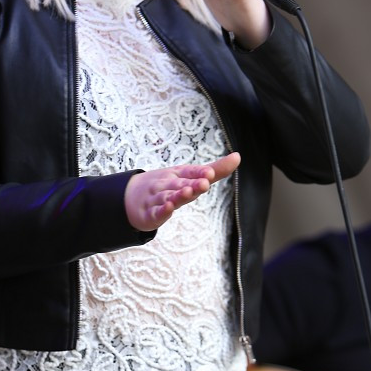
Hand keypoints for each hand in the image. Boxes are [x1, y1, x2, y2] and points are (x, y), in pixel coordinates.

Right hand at [124, 152, 240, 231]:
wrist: (132, 197)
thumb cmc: (169, 185)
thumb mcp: (191, 176)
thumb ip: (216, 169)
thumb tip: (238, 156)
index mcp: (180, 175)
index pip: (191, 172)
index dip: (200, 172)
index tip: (210, 172)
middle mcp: (169, 184)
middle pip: (181, 184)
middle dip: (193, 184)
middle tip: (205, 182)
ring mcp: (158, 198)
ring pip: (169, 196)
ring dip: (178, 195)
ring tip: (188, 192)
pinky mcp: (151, 214)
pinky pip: (156, 212)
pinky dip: (161, 210)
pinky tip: (168, 208)